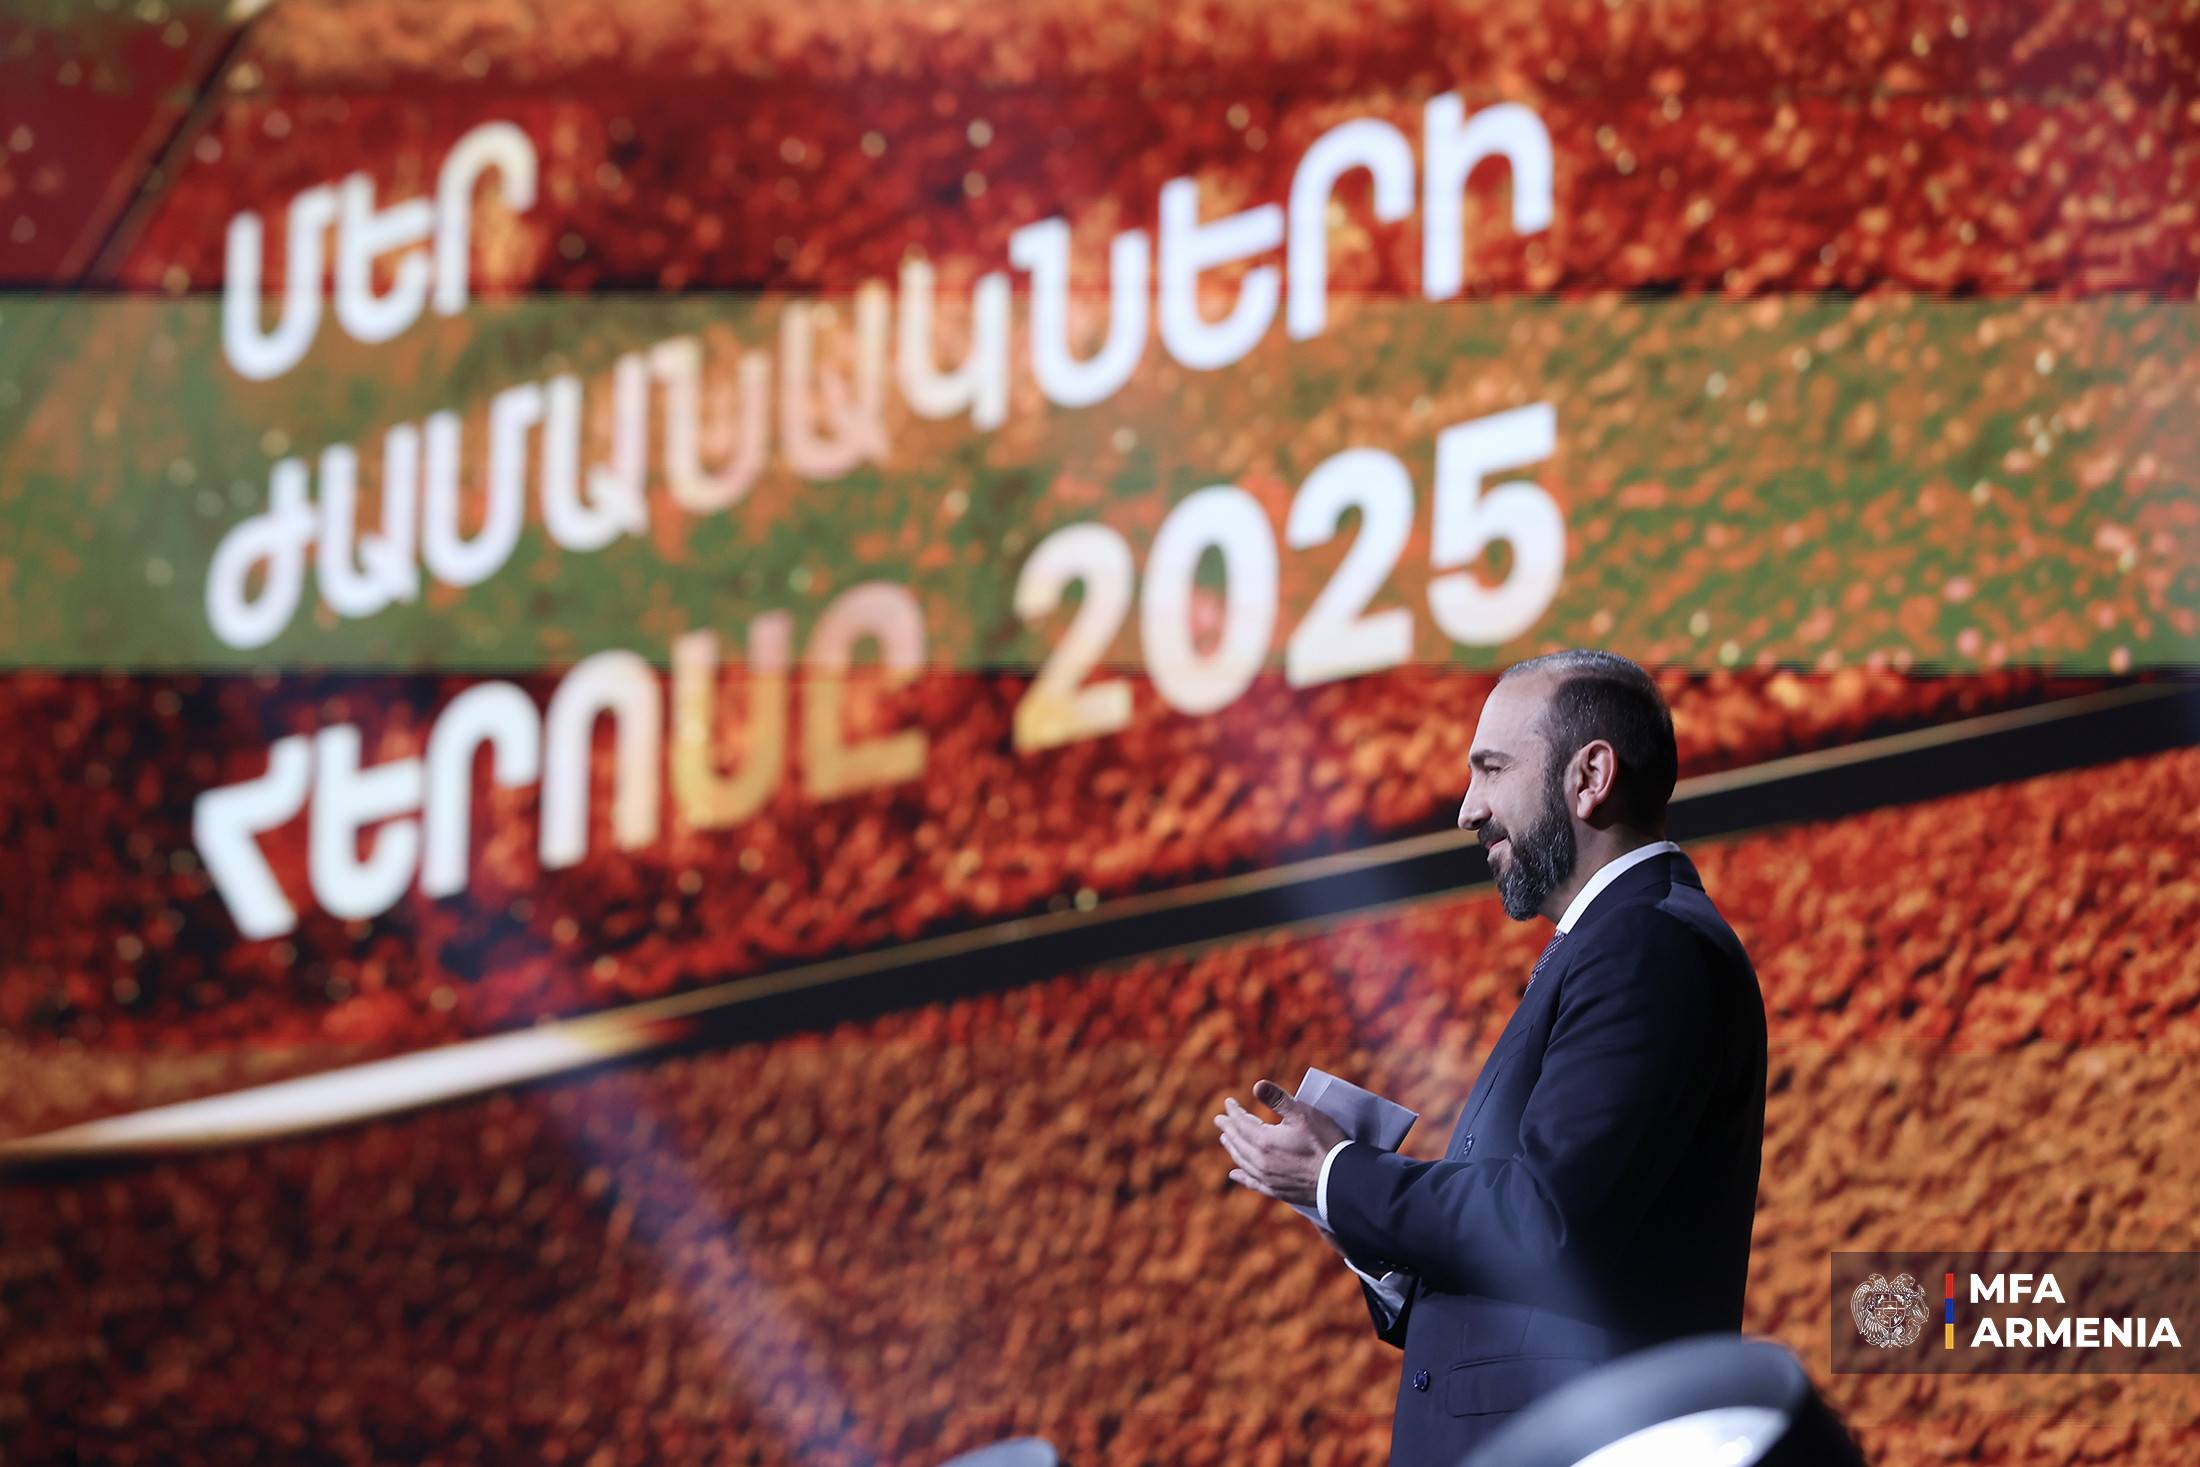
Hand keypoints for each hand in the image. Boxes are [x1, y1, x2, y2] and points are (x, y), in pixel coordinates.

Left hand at [1213, 1077, 1349, 1208]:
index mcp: (1264, 1141)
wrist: (1341, 1180)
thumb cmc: (1324, 1143)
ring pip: (1243, 1162)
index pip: (1242, 1123)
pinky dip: (1242, 1177)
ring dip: (1233, 1148)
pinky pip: (1253, 1183)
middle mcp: (1261, 1162)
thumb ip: (1278, 1099)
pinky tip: (1235, 1175)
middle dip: (1229, 1129)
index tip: (1228, 1102)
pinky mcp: (1278, 1191)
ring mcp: (1268, 1179)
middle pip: (1239, 1142)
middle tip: (1219, 1120)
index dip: (1234, 1111)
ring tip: (1225, 1139)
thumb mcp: (1303, 1114)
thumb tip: (1256, 1085)